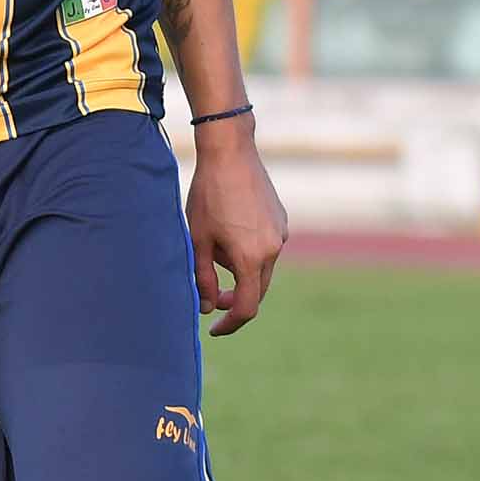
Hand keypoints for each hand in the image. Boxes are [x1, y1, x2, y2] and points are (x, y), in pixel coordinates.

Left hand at [187, 124, 286, 336]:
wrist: (230, 152)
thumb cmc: (208, 195)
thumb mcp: (198, 240)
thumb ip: (203, 279)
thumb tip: (207, 308)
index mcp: (251, 257)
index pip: (247, 307)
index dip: (230, 323)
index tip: (215, 329)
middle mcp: (273, 248)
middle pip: (257, 290)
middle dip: (235, 298)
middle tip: (212, 297)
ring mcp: (281, 233)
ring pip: (262, 268)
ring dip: (241, 272)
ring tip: (215, 247)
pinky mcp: (281, 220)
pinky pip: (266, 248)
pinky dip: (250, 252)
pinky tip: (230, 230)